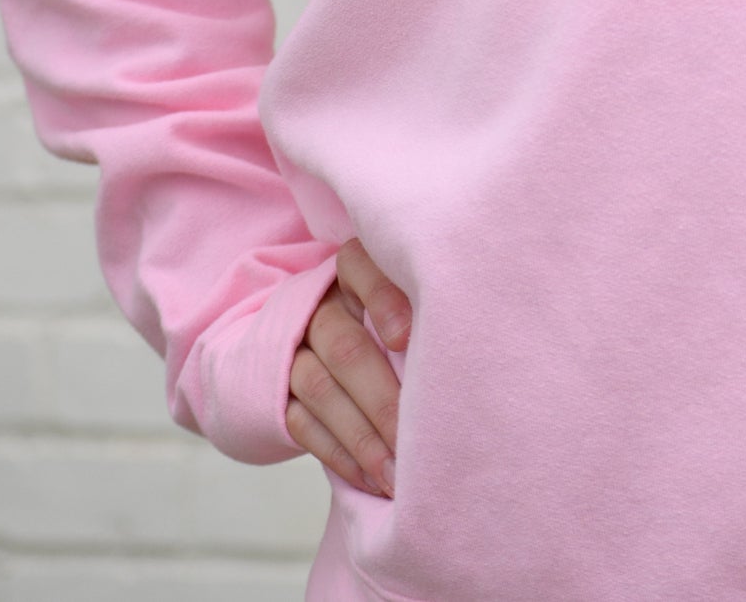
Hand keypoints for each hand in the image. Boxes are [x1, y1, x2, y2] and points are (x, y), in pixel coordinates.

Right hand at [286, 235, 413, 498]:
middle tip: (418, 441)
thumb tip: (467, 353)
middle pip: (345, 347)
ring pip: (320, 389)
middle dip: (384, 400)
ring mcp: (294, 350)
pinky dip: (339, 456)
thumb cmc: (390, 323)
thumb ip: (425, 310)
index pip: (359, 265)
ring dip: (362, 439)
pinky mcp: (278, 393)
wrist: (321, 342)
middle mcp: (320, 307)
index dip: (383, 298)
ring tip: (397, 475)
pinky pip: (302, 424)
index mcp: (353, 273)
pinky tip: (372, 479)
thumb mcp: (405, 300)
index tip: (406, 338)